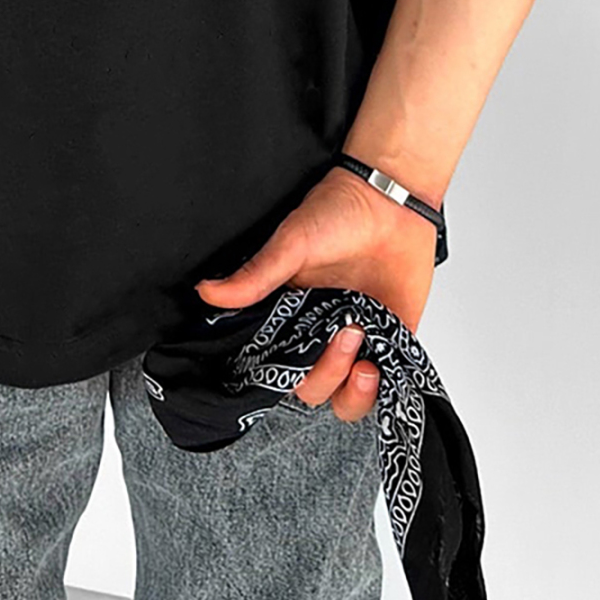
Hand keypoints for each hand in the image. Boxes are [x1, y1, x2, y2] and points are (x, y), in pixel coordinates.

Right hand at [192, 167, 438, 423]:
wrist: (392, 200)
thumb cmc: (339, 212)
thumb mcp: (291, 244)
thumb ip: (255, 276)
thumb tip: (207, 292)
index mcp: (289, 316)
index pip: (275, 367)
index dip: (280, 377)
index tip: (292, 364)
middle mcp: (319, 334)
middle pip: (311, 389)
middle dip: (325, 375)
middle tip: (344, 336)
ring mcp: (355, 341)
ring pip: (345, 399)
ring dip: (352, 392)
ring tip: (364, 360)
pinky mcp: (391, 341)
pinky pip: (385, 386)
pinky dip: (382, 388)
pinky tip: (380, 366)